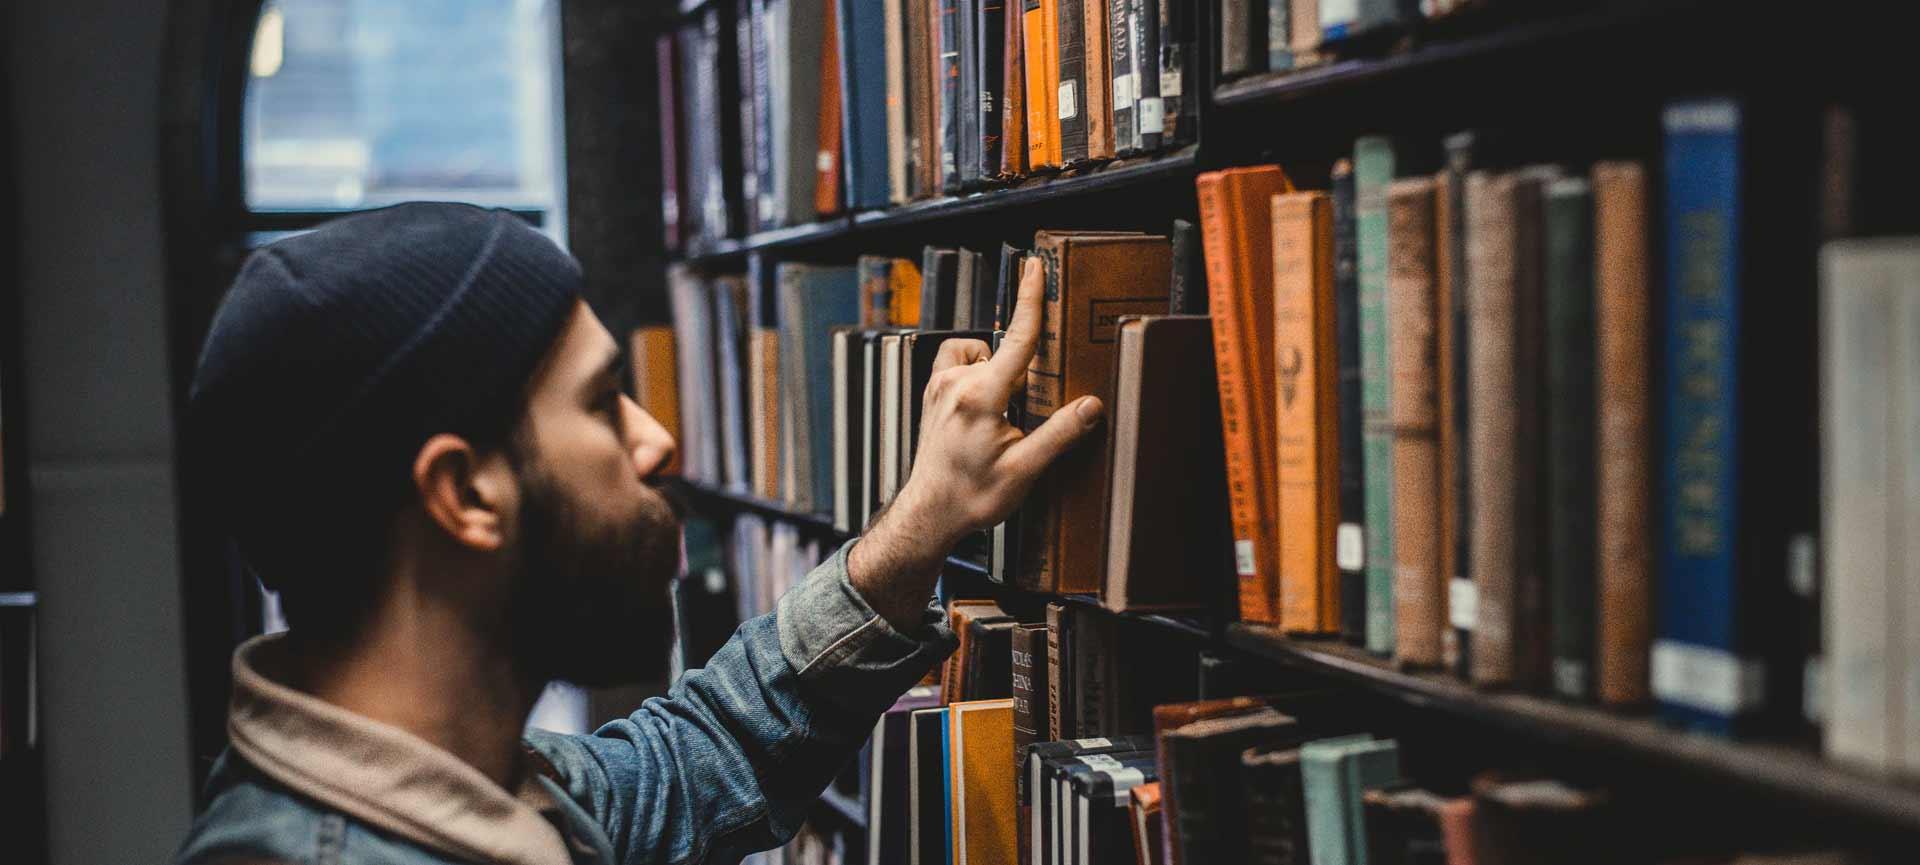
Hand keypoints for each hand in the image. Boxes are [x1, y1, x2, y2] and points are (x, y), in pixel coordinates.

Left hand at [848, 258, 1106, 628]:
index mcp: (981, 398)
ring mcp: (939, 386)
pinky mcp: (932, 391)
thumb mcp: (1024, 470)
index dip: (1030, 300)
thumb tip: (1091, 405)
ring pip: (982, 356)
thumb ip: (1059, 434)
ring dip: (999, 373)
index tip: (1036, 267)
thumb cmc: (973, 496)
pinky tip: (985, 404)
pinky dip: (978, 373)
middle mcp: (956, 384)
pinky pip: (961, 363)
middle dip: (1024, 376)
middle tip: (1022, 419)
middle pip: (1006, 354)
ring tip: (1003, 415)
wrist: (931, 512)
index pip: (1016, 339)